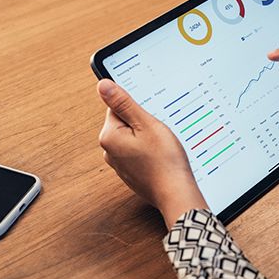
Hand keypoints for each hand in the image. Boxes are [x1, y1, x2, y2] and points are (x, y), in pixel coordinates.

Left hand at [97, 80, 207, 227]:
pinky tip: (161, 157)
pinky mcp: (131, 173)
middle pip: (125, 123)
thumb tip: (103, 85)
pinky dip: (149, 153)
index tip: (150, 117)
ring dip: (147, 139)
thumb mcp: (146, 124)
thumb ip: (123, 103)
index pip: (117, 107)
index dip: (137, 109)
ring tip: (161, 147)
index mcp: (109, 137)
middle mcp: (109, 152)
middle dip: (143, 124)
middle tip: (158, 133)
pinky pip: (138, 153)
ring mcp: (120, 164)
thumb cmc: (164, 161)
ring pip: (133, 139)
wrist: (176, 193)